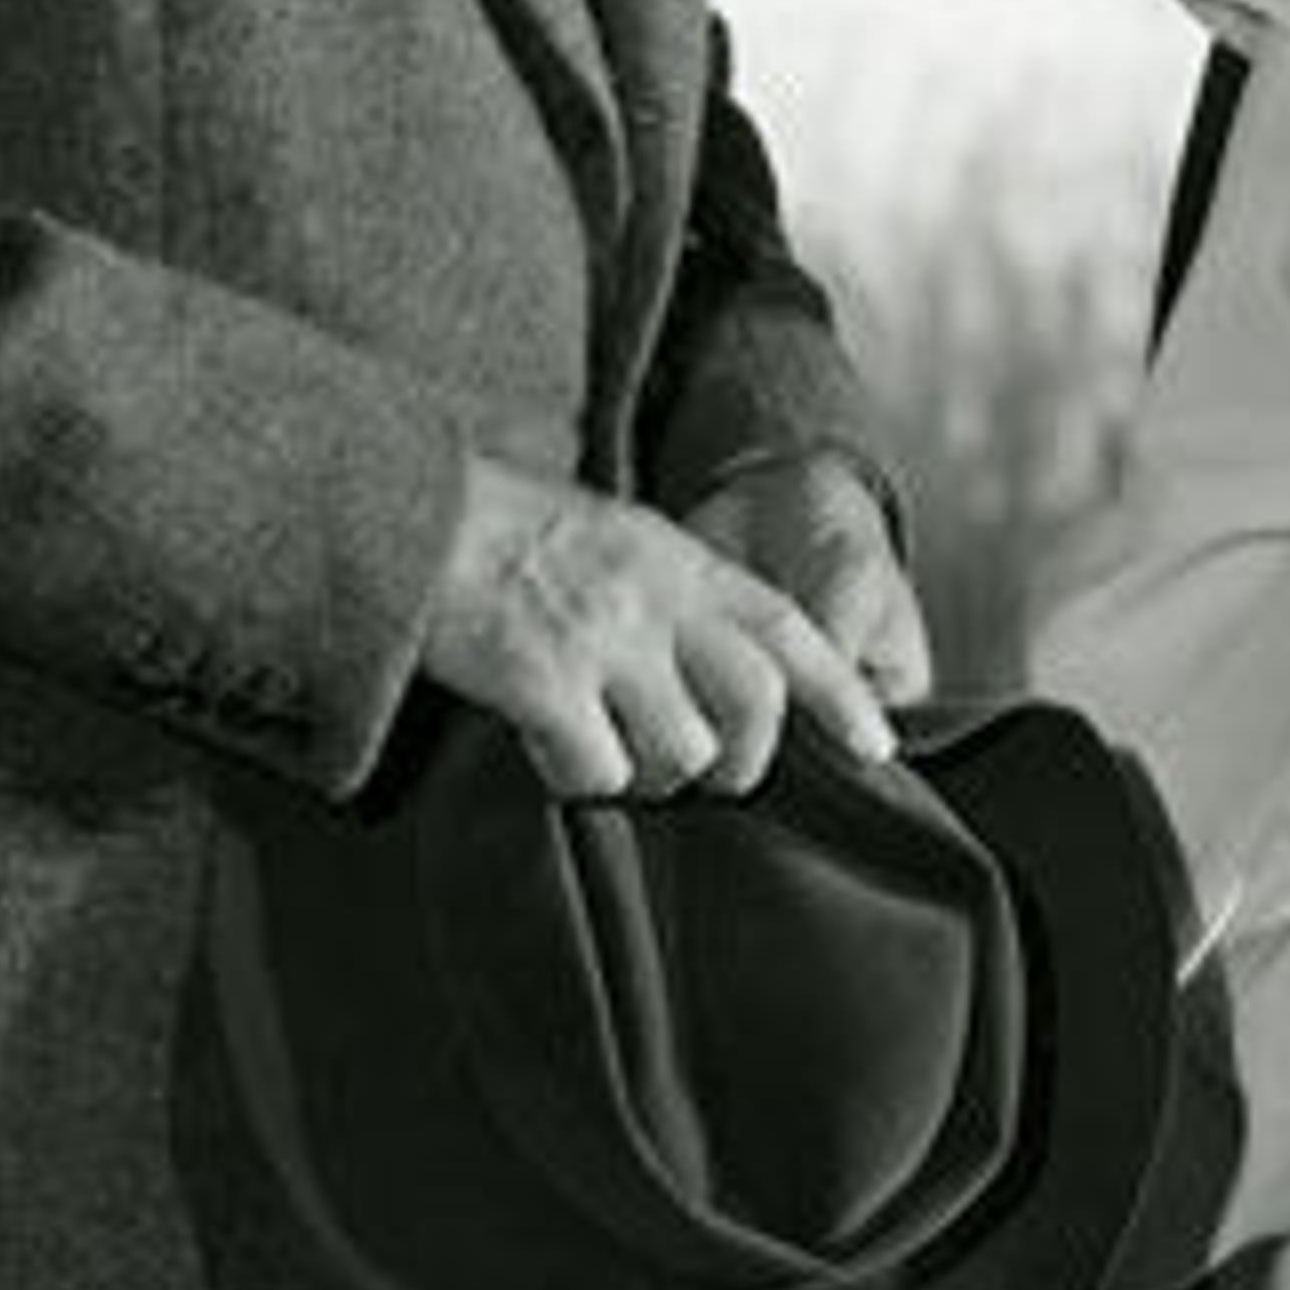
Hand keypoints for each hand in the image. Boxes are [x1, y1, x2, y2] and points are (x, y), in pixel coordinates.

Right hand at [421, 455, 893, 801]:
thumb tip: (728, 673)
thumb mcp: (620, 538)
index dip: (840, 694)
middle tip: (702, 769)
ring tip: (604, 741)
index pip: (789, 629)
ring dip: (648, 773)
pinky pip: (596, 771)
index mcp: (681, 561)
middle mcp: (655, 600)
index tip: (877, 745)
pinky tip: (547, 744)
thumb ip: (678, 597)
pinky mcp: (541, 682)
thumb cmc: (510, 531)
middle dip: (740, 761)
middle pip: (755, 709)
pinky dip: (576, 776)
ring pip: (680, 754)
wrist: (411, 513)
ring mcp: (601, 641)